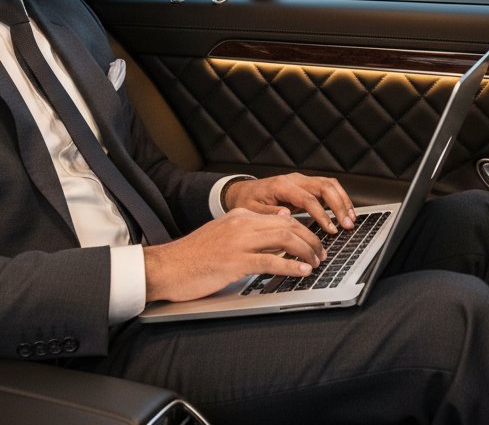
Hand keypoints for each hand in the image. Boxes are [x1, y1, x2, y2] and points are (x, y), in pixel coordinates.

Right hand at [142, 209, 325, 302]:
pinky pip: (271, 262)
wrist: (166, 267)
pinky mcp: (234, 262)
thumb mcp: (222, 235)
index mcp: (239, 215)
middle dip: (311, 240)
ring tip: (316, 262)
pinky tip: (302, 272)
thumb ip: (247, 231)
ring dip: (306, 251)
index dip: (303, 229)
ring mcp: (238, 242)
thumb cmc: (192, 257)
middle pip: (288, 226)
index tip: (314, 241)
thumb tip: (276, 231)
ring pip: (284, 239)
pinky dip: (291, 266)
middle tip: (322, 254)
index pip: (281, 217)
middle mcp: (241, 223)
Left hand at [224, 173, 355, 233]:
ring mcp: (301, 181)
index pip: (308, 198)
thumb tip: (287, 217)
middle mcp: (294, 180)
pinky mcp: (305, 186)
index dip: (321, 214)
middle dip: (339, 205)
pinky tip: (345, 213)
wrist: (242, 191)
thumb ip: (268, 214)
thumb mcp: (251, 210)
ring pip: (329, 184)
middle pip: (324, 186)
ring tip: (351, 219)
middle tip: (347, 224)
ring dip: (342, 201)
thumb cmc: (246, 201)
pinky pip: (327, 189)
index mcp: (281, 186)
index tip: (330, 229)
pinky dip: (338, 199)